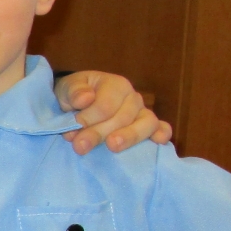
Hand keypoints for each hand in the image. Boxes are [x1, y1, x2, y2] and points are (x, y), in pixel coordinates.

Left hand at [53, 71, 172, 155]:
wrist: (79, 104)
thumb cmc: (75, 96)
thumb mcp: (67, 89)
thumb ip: (74, 92)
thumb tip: (85, 99)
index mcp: (115, 84)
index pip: (105, 105)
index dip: (88, 120)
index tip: (70, 131)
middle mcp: (133, 98)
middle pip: (122, 118)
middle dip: (99, 133)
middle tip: (80, 146)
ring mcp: (143, 112)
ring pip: (146, 123)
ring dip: (130, 136)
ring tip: (112, 146)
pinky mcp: (148, 127)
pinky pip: (161, 128)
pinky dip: (162, 134)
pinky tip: (158, 141)